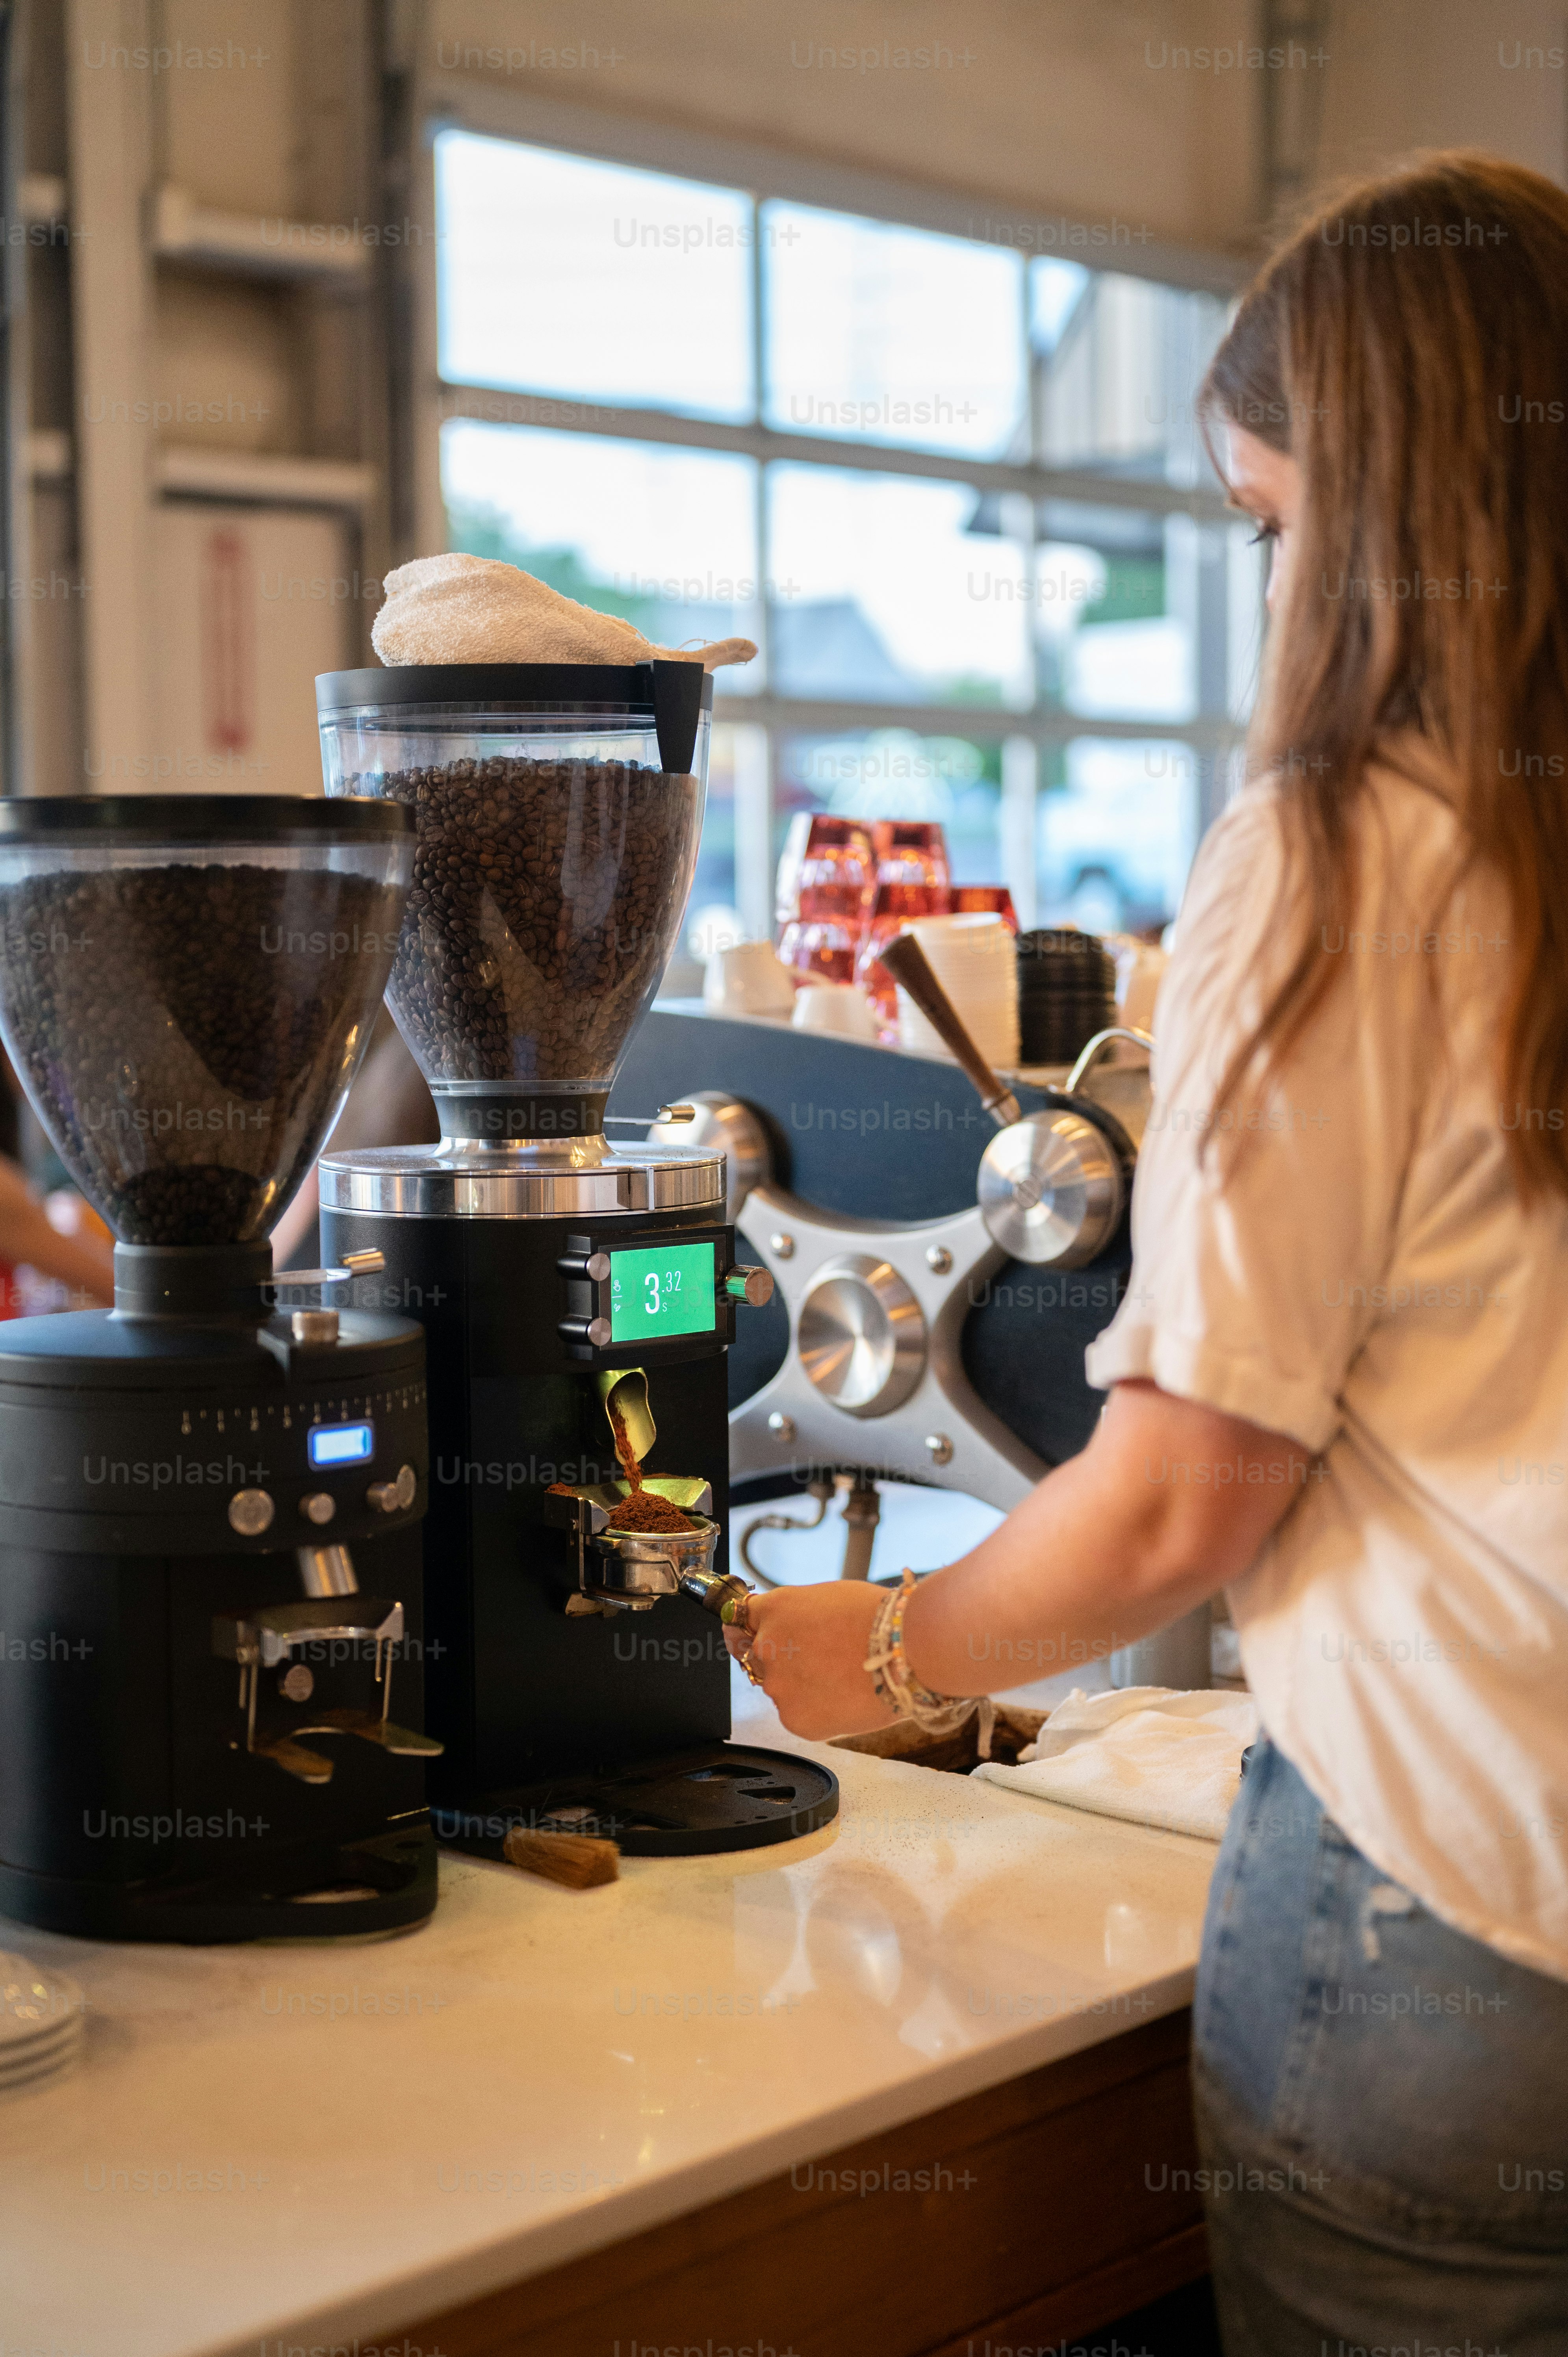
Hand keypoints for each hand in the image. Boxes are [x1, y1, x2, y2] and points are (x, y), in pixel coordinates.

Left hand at [724, 1580, 896, 1740]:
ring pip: (781, 1687)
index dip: (756, 1627)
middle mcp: (766, 1648)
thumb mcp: (826, 1597)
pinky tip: (843, 1697)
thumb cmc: (877, 1618)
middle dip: (784, 1658)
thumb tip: (779, 1625)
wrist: (909, 1651)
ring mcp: (778, 1687)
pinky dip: (815, 1709)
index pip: (743, 1619)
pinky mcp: (794, 1720)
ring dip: (801, 1685)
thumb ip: (793, 1613)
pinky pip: (796, 1714)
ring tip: (842, 1678)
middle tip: (823, 1658)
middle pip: (759, 1656)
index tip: (760, 1634)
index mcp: (774, 1610)